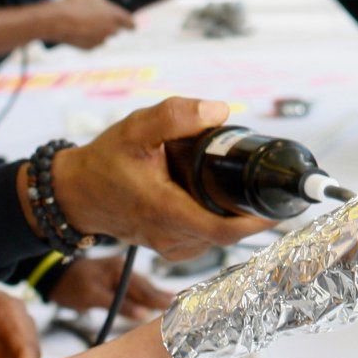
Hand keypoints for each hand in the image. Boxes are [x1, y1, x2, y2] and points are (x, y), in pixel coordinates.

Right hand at [41, 0, 133, 49]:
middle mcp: (111, 31)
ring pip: (104, 37)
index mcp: (115, 17)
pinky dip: (88, 38)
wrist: (57, 21)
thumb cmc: (76, 3)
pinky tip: (78, 29)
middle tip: (98, 16)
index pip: (132, 24)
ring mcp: (100, 41)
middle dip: (110, 25)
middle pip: (116, 30)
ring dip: (99, 32)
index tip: (128, 22)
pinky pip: (92, 44)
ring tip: (86, 21)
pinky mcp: (89, 48)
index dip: (130, 23)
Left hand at [47, 255, 172, 320]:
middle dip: (164, 299)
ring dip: (159, 298)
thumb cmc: (70, 285)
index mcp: (119, 270)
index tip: (176, 309)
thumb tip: (143, 314)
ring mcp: (121, 274)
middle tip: (187, 309)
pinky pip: (138, 290)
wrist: (53, 275)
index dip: (159, 300)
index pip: (144, 288)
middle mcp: (123, 270)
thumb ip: (119, 304)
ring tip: (177, 306)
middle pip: (148, 288)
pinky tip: (160, 301)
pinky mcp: (117, 281)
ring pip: (144, 289)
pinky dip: (149, 296)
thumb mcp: (92, 295)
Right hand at [52, 96, 273, 259]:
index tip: (281, 205)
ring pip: (218, 238)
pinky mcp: (169, 246)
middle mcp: (170, 236)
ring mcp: (170, 246)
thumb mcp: (136, 128)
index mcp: (165, 211)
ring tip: (246, 186)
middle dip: (253, 211)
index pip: (224, 230)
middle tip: (269, 183)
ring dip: (236, 216)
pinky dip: (220, 221)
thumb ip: (175, 115)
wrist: (75, 193)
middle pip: (228, 233)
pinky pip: (205, 239)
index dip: (258, 221)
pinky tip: (223, 199)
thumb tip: (220, 110)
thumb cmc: (104, 162)